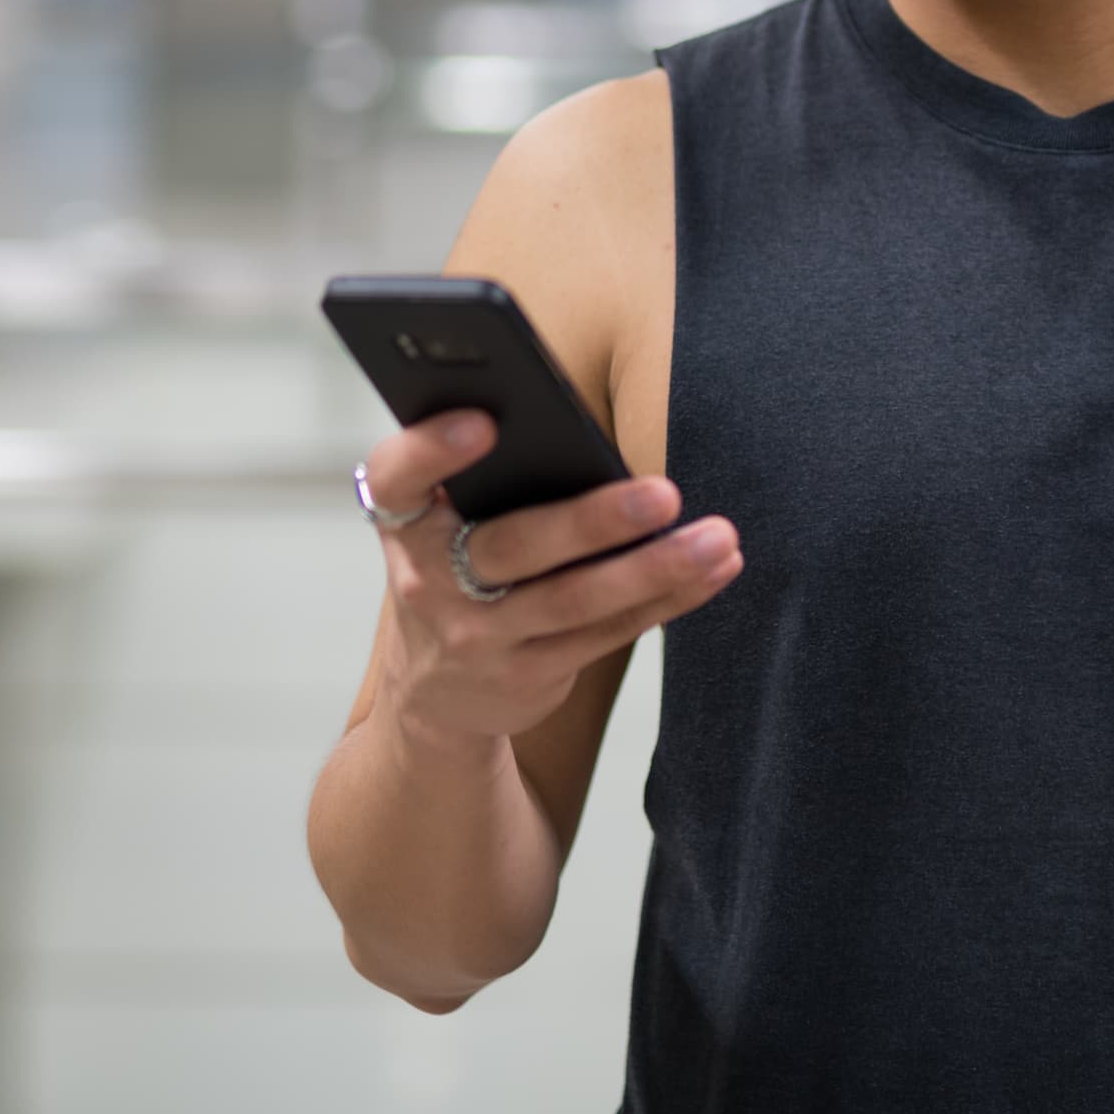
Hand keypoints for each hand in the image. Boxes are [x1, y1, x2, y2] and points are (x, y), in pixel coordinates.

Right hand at [357, 410, 743, 748]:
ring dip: (655, 568)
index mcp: (405, 521)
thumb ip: (483, 475)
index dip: (431, 448)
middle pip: (515, 547)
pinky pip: (608, 632)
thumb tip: (577, 425)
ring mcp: (477, 636)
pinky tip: (714, 569)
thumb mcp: (439, 521)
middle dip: (594, 521)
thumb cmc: (455, 566)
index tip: (484, 421)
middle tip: (664, 493)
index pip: (397, 476)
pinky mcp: (527, 674)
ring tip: (717, 537)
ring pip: (576, 600)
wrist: (432, 691)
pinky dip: (667, 598)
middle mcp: (429, 581)